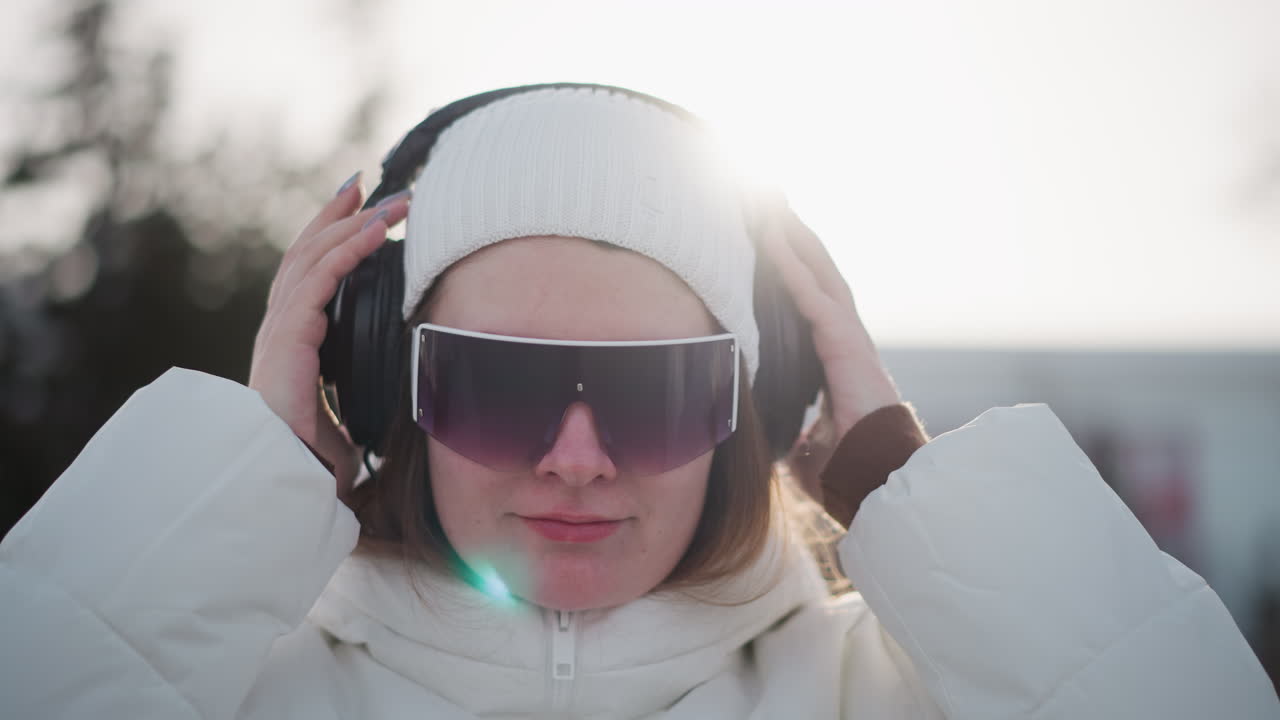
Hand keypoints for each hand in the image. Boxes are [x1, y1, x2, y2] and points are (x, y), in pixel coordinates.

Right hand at [248, 174, 410, 498]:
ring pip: (313, 258)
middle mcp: (280, 327)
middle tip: (368, 183)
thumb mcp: (344, 413)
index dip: (329, 236)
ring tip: (389, 200)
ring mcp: (280, 329)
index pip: (308, 274)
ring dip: (353, 223)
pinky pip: (320, 281)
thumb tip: (391, 398)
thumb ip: (357, 393)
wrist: (287, 481)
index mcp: (291, 340)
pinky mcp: (288, 338)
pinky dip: (349, 250)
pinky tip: (375, 230)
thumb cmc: (313, 457)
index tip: (356, 208)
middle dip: (336, 214)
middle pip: (305, 252)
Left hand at [755, 190, 902, 466]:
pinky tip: (770, 242)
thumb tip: (778, 447)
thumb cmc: (852, 470)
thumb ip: (796, 436)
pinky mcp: (845, 345)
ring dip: (795, 240)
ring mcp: (850, 339)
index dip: (796, 273)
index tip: (775, 244)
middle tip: (772, 206)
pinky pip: (812, 298)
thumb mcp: (811, 448)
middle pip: (820, 277)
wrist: (880, 481)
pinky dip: (791, 269)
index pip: (813, 304)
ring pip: (819, 276)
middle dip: (798, 240)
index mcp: (839, 360)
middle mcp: (847, 340)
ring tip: (770, 207)